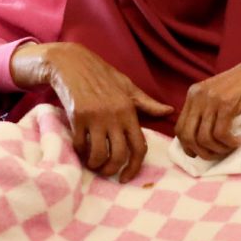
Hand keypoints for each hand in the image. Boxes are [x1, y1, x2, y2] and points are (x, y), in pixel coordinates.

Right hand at [20, 42, 172, 181]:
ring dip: (96, 165)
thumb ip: (147, 103)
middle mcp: (114, 115)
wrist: (71, 63)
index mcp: (129, 110)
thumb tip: (169, 111)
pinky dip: (81, 153)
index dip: (135, 167)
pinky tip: (81, 151)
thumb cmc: (101, 74)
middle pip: (119, 155)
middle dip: (113, 170)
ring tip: (93, 164)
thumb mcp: (127, 86)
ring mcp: (95, 117)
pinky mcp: (77, 117)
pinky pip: (80, 145)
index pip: (139, 146)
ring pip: (99, 154)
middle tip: (107, 172)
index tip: (126, 177)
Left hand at [176, 53, 240, 160]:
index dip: (187, 146)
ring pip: (204, 138)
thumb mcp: (216, 95)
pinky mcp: (226, 104)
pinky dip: (228, 144)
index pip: (179, 127)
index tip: (198, 153)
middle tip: (214, 155)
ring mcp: (211, 100)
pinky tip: (237, 143)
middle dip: (200, 152)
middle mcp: (197, 96)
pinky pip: (221, 134)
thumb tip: (198, 140)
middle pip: (187, 135)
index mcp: (192, 94)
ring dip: (217, 150)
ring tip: (228, 149)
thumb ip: (205, 111)